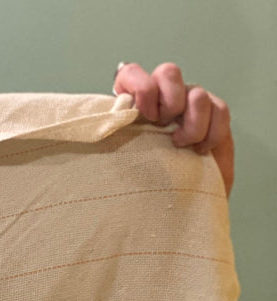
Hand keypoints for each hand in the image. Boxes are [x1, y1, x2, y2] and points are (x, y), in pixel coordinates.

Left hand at [113, 63, 232, 196]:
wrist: (174, 206)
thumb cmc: (143, 186)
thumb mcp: (120, 163)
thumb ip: (115, 140)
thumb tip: (103, 129)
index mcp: (136, 106)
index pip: (131, 73)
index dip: (139, 85)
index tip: (142, 113)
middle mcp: (163, 99)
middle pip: (168, 72)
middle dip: (168, 99)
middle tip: (162, 127)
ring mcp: (190, 106)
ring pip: (195, 93)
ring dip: (190, 122)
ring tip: (180, 145)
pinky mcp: (214, 117)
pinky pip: (219, 109)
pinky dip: (212, 132)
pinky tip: (200, 150)